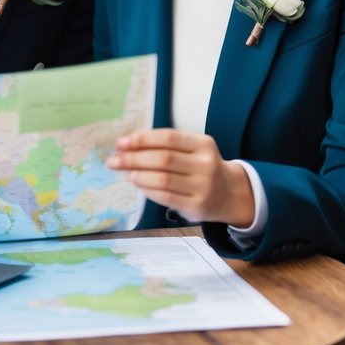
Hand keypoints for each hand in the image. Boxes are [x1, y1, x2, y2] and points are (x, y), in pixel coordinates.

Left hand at [106, 128, 255, 227]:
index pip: (168, 137)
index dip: (142, 139)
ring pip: (163, 179)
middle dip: (133, 158)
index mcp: (203, 144)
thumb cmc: (202, 168)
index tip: (121, 143)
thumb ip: (167, 146)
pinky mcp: (197, 206)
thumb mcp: (194, 150)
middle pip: (163, 158)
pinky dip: (148, 189)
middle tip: (114, 160)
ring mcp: (203, 187)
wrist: (230, 194)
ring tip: (125, 172)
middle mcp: (205, 164)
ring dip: (138, 175)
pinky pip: (166, 197)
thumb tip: (128, 146)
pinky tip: (138, 184)